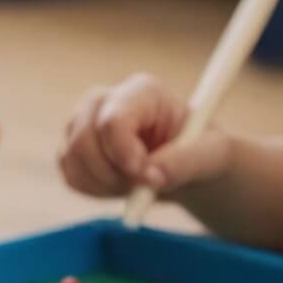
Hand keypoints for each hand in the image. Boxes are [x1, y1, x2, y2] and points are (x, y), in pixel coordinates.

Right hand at [58, 73, 232, 197]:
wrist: (186, 165)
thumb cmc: (202, 153)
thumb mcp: (212, 155)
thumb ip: (186, 162)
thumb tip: (154, 178)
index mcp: (142, 92)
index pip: (113, 120)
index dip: (123, 153)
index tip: (146, 177)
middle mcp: (105, 101)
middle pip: (83, 139)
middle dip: (111, 173)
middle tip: (142, 188)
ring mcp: (84, 122)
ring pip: (72, 158)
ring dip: (104, 184)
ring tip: (136, 186)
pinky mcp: (74, 147)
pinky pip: (70, 175)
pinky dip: (93, 190)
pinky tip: (119, 187)